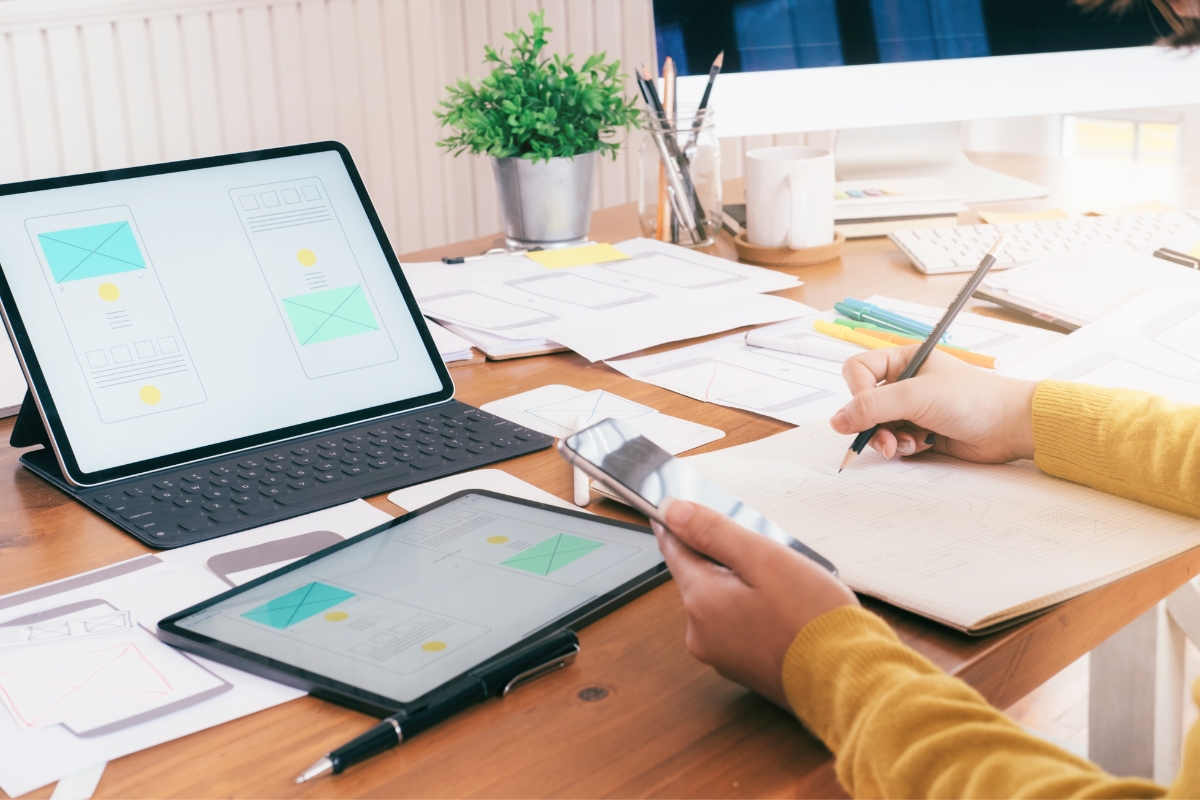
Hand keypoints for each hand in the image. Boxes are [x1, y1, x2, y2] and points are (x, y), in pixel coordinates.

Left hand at [653, 498, 857, 707]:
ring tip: (780, 582)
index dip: (677, 525)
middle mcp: (700, 632)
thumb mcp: (763, 559)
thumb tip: (673, 512)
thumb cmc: (811, 618)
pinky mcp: (741, 667)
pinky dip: (749, 611)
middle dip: (722, 558)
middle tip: (759, 548)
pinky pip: (734, 625)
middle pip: (698, 576)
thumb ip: (714, 532)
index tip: (674, 509)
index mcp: (701, 600)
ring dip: (738, 585)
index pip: (674, 550)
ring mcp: (719, 654)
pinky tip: (781, 609)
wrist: (846, 678)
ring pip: (718, 601)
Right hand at [830, 345, 1037, 463]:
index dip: (857, 393)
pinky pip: (893, 441)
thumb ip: (873, 406)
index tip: (866, 411)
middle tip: (884, 439)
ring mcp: (912, 408)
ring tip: (907, 443)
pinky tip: (921, 445)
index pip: (857, 371)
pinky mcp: (919, 431)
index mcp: (902, 360)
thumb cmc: (972, 399)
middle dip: (872, 424)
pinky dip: (903, 447)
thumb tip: (837, 420)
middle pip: (863, 404)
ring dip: (888, 439)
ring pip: (877, 427)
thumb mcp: (916, 396)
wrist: (1009, 427)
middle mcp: (904, 382)